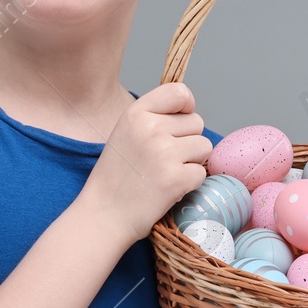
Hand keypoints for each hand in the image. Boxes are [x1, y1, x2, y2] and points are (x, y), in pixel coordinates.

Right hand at [79, 82, 210, 245]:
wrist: (103, 215)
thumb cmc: (117, 176)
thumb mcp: (126, 133)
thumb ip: (153, 118)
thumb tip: (188, 109)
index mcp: (136, 113)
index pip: (178, 92)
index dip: (187, 106)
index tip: (181, 119)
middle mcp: (150, 129)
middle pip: (196, 122)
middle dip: (187, 140)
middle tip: (163, 159)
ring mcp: (164, 153)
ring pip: (204, 146)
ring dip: (191, 161)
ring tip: (165, 172)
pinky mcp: (176, 179)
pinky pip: (201, 172)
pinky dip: (189, 183)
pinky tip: (168, 188)